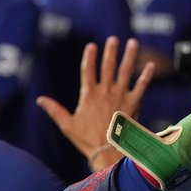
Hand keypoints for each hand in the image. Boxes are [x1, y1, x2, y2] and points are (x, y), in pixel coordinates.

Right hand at [36, 36, 153, 170]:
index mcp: (88, 95)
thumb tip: (40, 100)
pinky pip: (141, 86)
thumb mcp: (67, 125)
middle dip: (111, 51)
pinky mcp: (133, 103)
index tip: (92, 46)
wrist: (108, 151)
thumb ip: (54, 110)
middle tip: (113, 39)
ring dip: (129, 56)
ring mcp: (120, 96)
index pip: (88, 71)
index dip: (89, 57)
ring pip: (126, 71)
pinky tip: (151, 65)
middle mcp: (105, 92)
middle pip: (108, 66)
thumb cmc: (87, 141)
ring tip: (133, 43)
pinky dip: (146, 76)